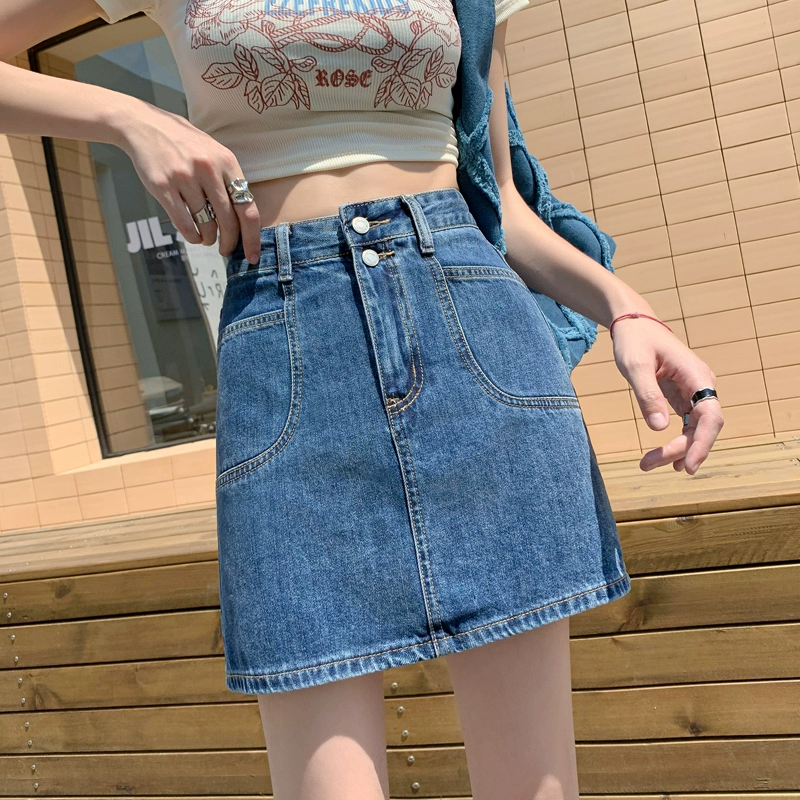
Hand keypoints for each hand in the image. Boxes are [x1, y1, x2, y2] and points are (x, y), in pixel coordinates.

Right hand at [119, 105, 261, 265]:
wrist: (145, 125)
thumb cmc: (184, 143)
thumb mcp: (214, 152)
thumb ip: (229, 180)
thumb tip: (244, 219)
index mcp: (226, 161)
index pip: (247, 208)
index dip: (252, 237)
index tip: (253, 255)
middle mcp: (208, 169)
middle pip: (228, 221)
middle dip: (229, 242)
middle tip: (227, 250)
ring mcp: (184, 178)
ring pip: (206, 223)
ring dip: (209, 238)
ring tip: (207, 238)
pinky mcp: (163, 187)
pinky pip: (184, 223)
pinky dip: (192, 236)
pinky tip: (194, 236)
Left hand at [611, 317, 723, 474]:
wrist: (634, 325)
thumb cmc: (634, 340)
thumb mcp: (634, 365)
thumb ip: (647, 394)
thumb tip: (659, 428)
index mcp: (696, 375)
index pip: (710, 416)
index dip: (702, 444)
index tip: (689, 466)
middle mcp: (701, 386)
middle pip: (703, 428)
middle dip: (680, 450)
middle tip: (647, 464)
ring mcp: (694, 392)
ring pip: (695, 430)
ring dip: (676, 450)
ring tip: (647, 464)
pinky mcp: (683, 397)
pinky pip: (687, 425)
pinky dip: (678, 442)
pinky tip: (668, 458)